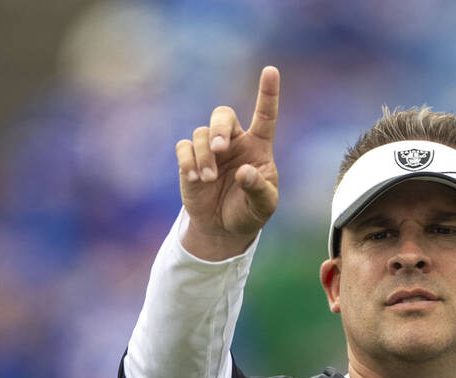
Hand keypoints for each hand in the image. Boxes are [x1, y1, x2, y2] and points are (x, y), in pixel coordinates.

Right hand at [176, 66, 279, 259]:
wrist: (223, 228)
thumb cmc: (249, 212)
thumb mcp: (263, 206)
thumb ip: (258, 189)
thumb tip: (243, 172)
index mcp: (258, 147)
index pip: (264, 116)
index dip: (268, 93)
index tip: (271, 70)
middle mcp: (234, 142)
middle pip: (223, 115)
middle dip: (219, 128)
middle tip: (220, 148)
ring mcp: (210, 149)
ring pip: (201, 134)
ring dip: (204, 156)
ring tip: (208, 179)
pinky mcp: (190, 159)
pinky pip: (184, 148)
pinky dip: (187, 161)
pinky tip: (195, 179)